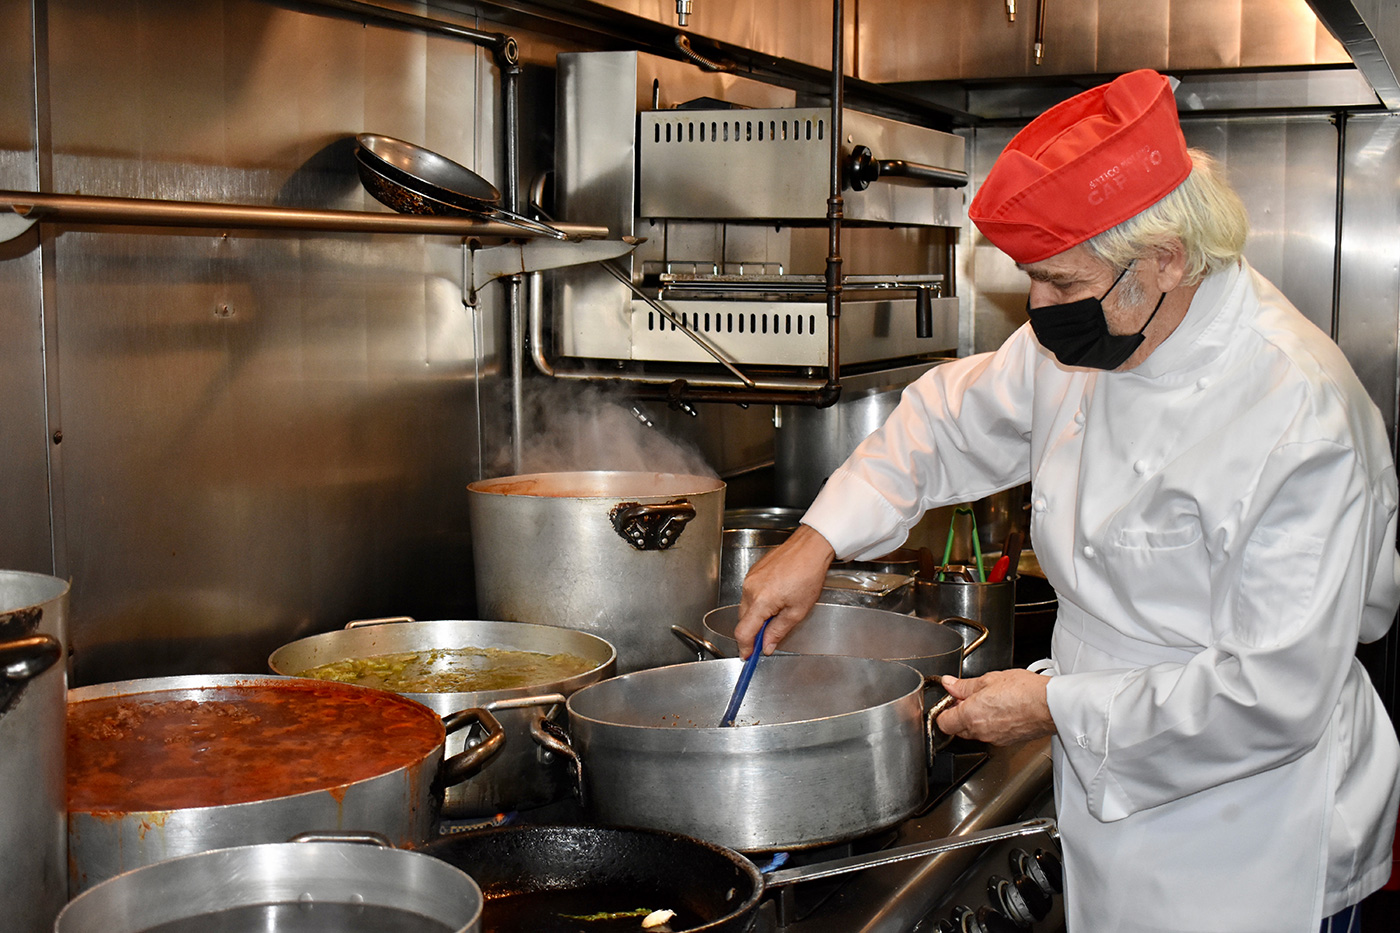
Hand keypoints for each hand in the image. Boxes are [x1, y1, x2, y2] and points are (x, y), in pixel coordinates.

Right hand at [734, 524, 835, 657]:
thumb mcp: (798, 611)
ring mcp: (749, 579)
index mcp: (761, 601)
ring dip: (757, 615)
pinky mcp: (753, 572)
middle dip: (754, 631)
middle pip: (743, 620)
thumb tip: (767, 646)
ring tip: (780, 610)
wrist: (809, 548)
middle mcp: (750, 589)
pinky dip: (758, 602)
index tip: (748, 655)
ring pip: (746, 607)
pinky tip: (776, 597)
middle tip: (769, 636)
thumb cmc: (808, 575)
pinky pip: (749, 594)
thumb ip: (778, 631)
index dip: (745, 647)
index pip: (743, 632)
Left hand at [934, 669, 1055, 745]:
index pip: (943, 723)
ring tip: (989, 700)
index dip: (943, 710)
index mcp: (971, 716)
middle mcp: (980, 731)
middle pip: (958, 729)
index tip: (949, 700)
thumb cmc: (1025, 691)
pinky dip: (991, 724)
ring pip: (975, 732)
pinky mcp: (1008, 741)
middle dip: (959, 714)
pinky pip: (991, 734)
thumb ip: (964, 685)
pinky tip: (1001, 709)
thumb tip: (949, 684)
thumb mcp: (989, 679)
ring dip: (975, 719)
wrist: (1051, 705)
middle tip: (969, 697)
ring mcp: (994, 739)